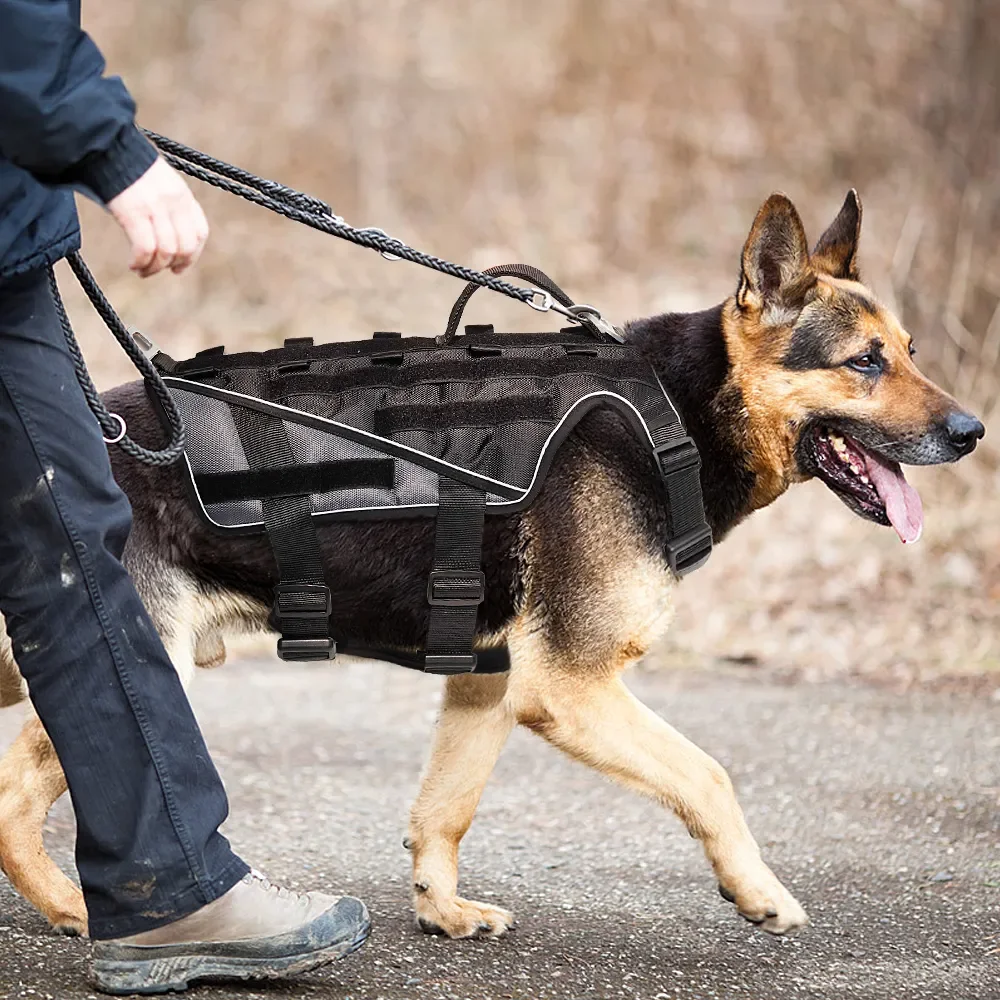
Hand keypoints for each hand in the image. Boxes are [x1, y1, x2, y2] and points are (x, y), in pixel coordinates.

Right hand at [106, 157, 208, 276]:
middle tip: (157, 270)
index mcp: (182, 194)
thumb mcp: (157, 182)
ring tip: (141, 270)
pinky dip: (140, 262)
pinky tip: (133, 265)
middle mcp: (174, 202)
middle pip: (186, 247)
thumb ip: (167, 205)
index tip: (179, 267)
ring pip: (167, 252)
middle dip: (173, 265)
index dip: (192, 255)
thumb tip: (167, 234)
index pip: (199, 232)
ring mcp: (155, 207)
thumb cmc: (124, 164)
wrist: (103, 144)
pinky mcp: (134, 212)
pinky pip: (145, 249)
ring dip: (154, 268)